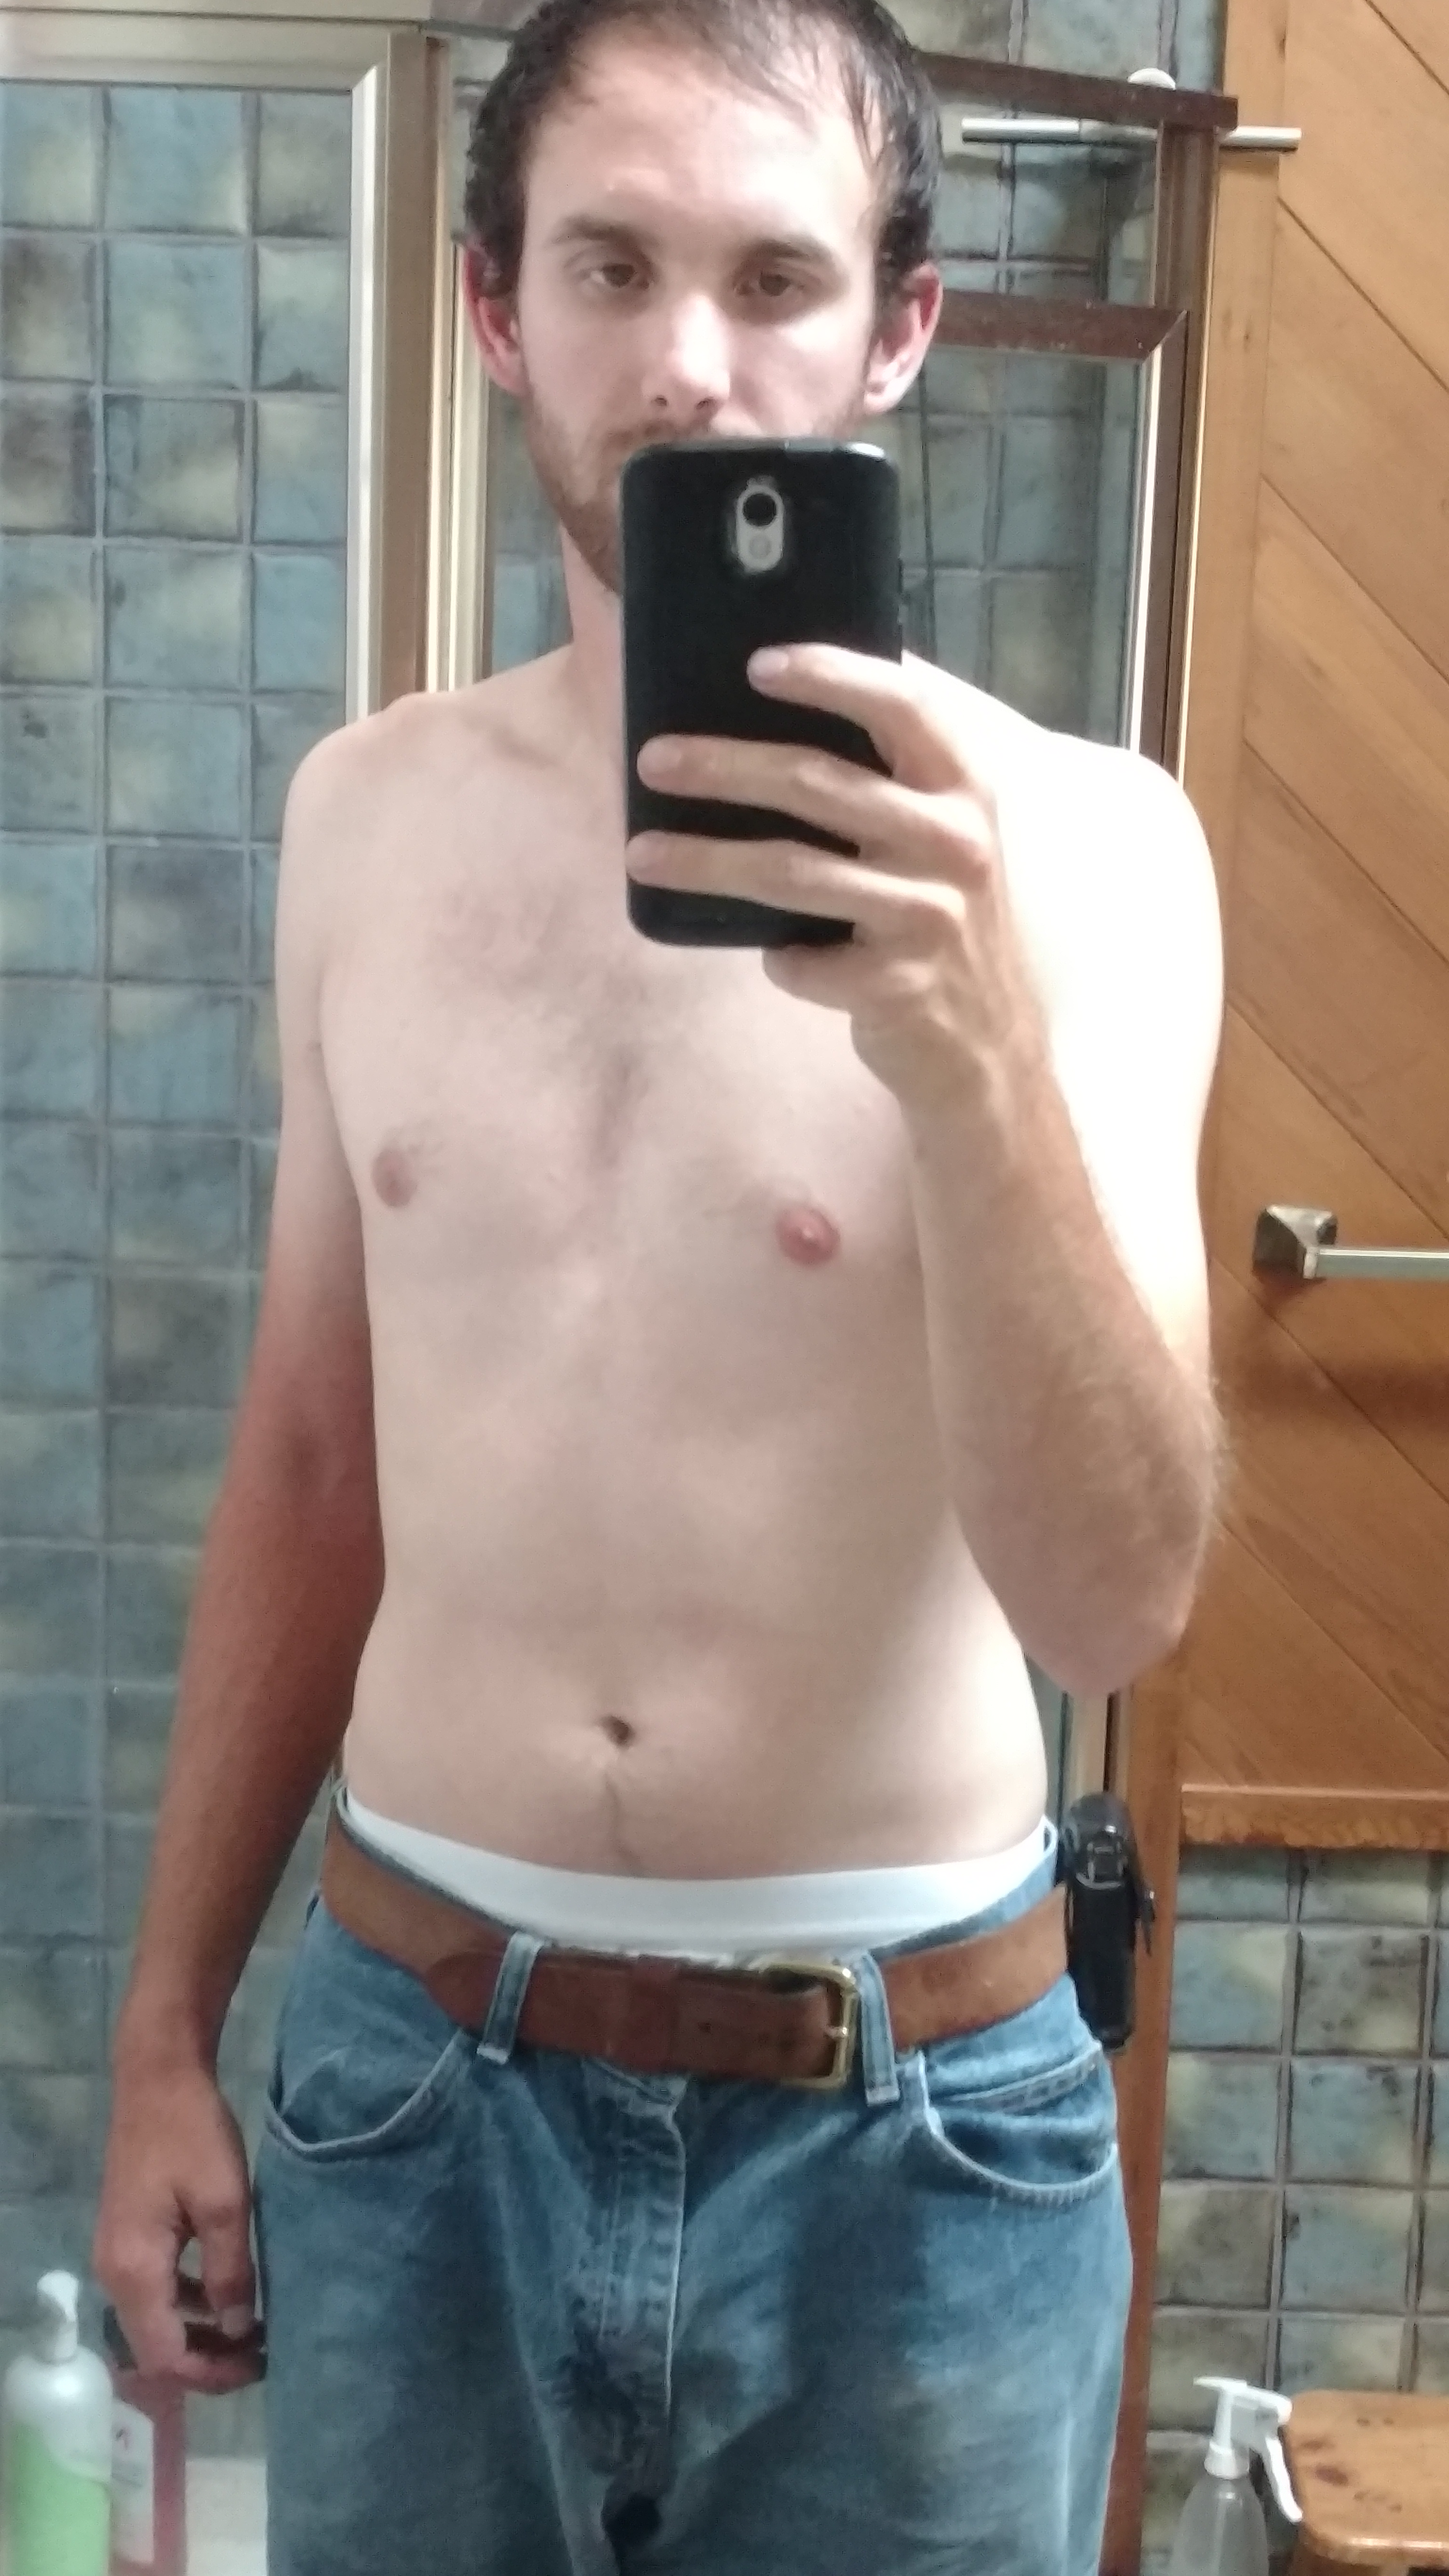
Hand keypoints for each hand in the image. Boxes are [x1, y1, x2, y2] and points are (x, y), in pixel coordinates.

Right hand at [94, 2055, 264, 2392]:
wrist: (158, 2078)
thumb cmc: (194, 2135)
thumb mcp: (225, 2203)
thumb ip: (230, 2273)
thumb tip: (238, 2332)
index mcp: (135, 2271)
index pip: (165, 2357)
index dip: (211, 2373)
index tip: (259, 2365)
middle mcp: (115, 2275)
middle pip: (155, 2348)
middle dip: (207, 2360)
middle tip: (261, 2353)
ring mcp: (117, 2257)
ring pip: (155, 2322)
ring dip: (200, 2334)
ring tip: (252, 2330)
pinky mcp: (128, 2240)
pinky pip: (155, 2293)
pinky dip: (189, 2305)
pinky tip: (227, 2294)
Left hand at [628, 647, 1044, 1113]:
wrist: (989, 1043)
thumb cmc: (941, 919)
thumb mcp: (938, 837)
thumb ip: (885, 783)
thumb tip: (771, 722)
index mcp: (964, 788)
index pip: (901, 706)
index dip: (831, 675)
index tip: (756, 664)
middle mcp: (953, 842)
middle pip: (817, 782)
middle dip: (723, 767)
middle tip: (652, 761)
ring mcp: (927, 916)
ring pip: (791, 871)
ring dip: (705, 861)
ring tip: (640, 853)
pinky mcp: (897, 985)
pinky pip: (804, 961)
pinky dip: (777, 958)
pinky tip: (767, 953)